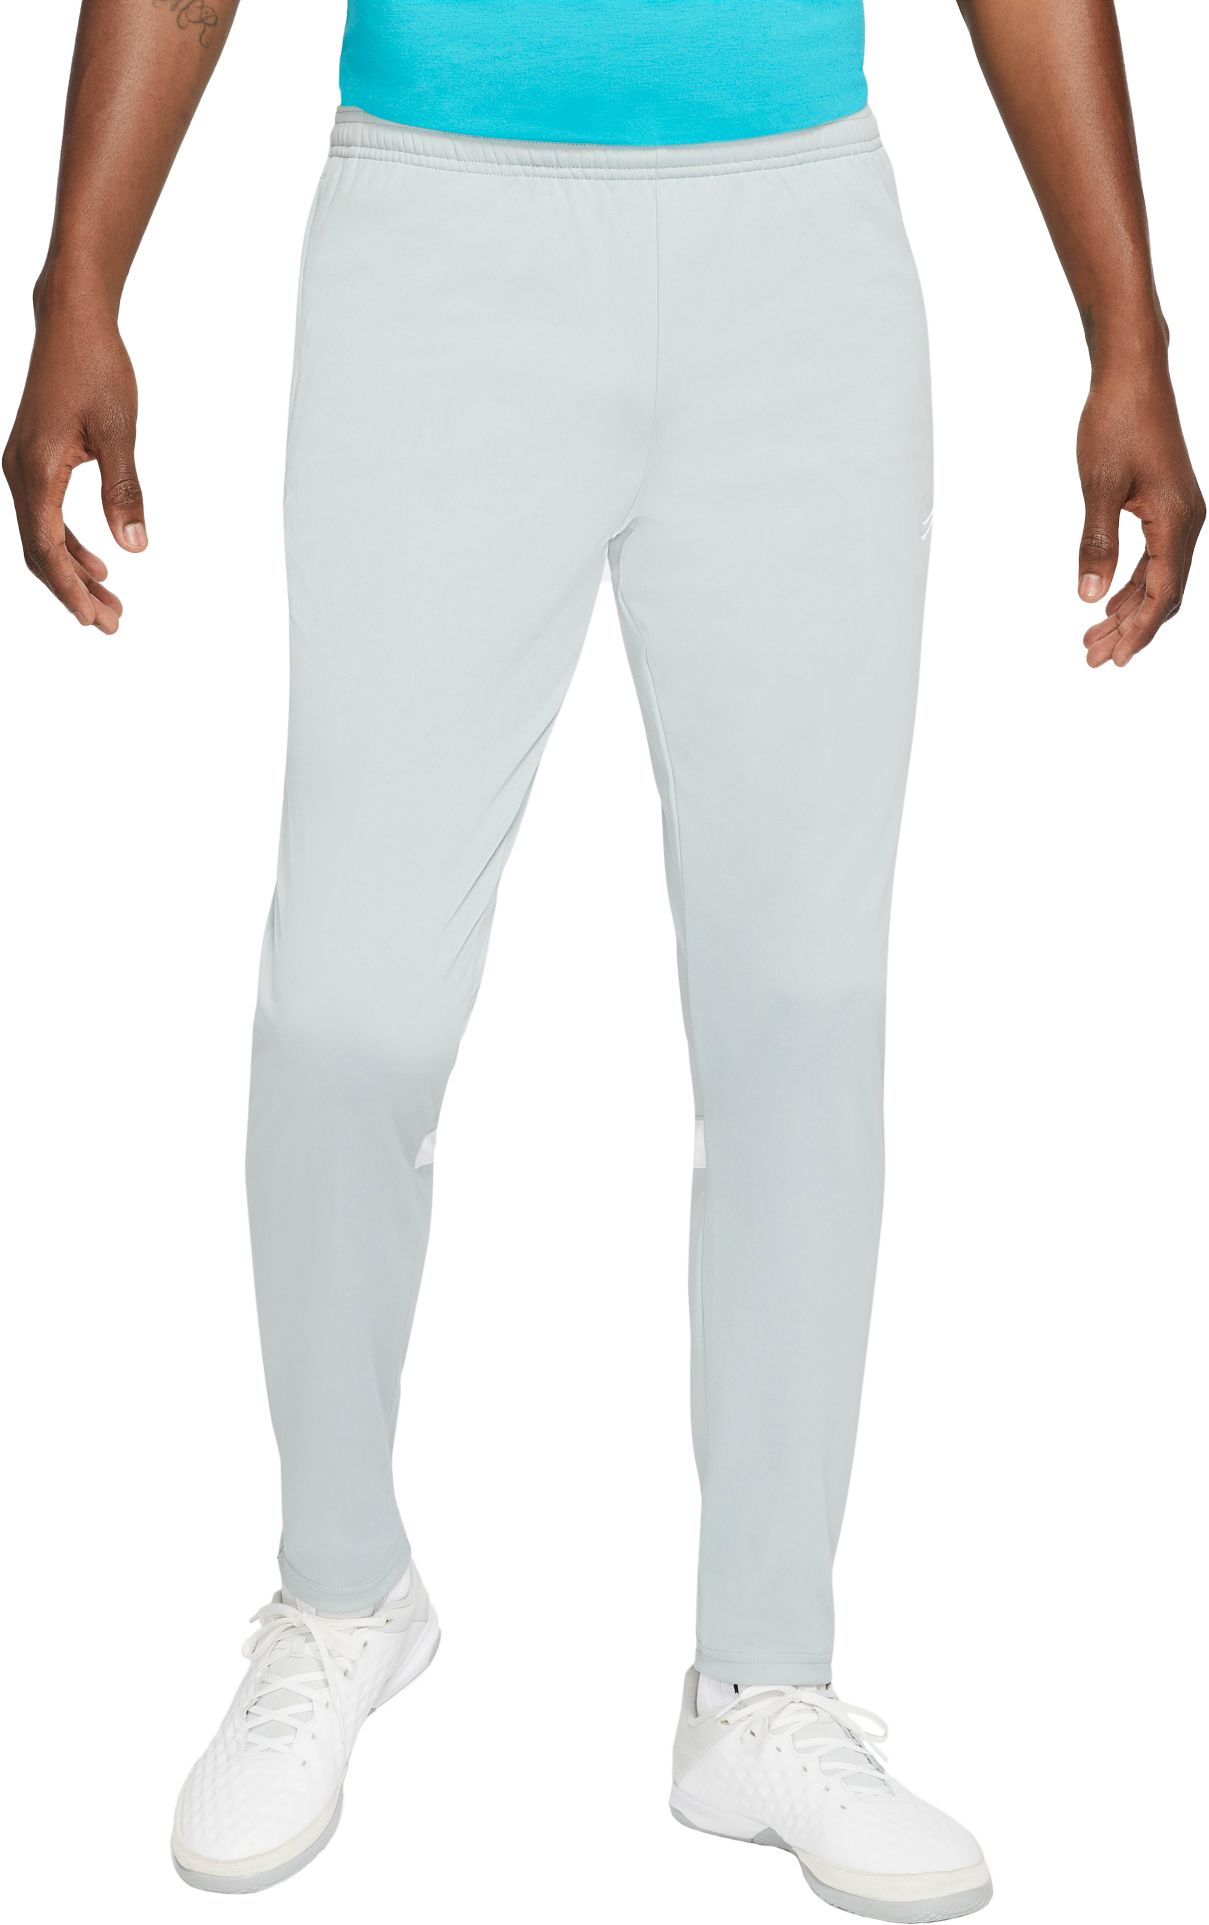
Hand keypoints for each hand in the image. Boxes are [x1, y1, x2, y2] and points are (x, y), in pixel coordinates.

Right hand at [4, 282, 146, 634]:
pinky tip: (97, 562)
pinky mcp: (34, 459)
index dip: (70, 588)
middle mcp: (20, 471)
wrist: (72, 323)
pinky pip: (45, 515)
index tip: (94, 619)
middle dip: (74, 591)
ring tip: (110, 602)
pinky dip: (68, 543)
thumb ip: (124, 492)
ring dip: (74, 571)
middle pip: (40, 551)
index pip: (46, 547)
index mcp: (36, 469)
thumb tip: (134, 546)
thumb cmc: (95, 368)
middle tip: (111, 624)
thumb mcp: (119, 433)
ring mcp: (23, 466)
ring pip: (42, 536)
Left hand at [1077, 355, 1204, 666]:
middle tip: (1093, 656)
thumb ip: (1096, 545)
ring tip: (1094, 637)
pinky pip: (1155, 557)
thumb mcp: (1098, 488)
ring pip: (1159, 577)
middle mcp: (1186, 520)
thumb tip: (1090, 596)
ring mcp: (1179, 512)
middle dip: (1130, 629)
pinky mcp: (1167, 503)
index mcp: (1175, 520)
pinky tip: (1110, 600)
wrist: (1132, 375)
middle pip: (1163, 593)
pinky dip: (1133, 583)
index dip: (1138, 631)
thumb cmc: (1118, 421)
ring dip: (1128, 609)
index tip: (1114, 658)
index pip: (1162, 594)